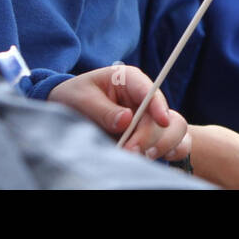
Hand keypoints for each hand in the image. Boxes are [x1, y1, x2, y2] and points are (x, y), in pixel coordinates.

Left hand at [48, 65, 190, 161]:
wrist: (66, 109)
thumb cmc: (75, 97)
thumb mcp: (81, 98)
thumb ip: (103, 110)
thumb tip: (126, 120)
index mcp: (129, 79)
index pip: (150, 90)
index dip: (158, 106)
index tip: (162, 122)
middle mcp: (143, 98)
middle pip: (160, 117)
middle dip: (148, 136)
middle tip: (129, 151)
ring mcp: (148, 117)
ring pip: (171, 131)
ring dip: (158, 146)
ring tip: (136, 157)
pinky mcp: (149, 134)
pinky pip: (170, 143)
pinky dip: (164, 152)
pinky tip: (150, 158)